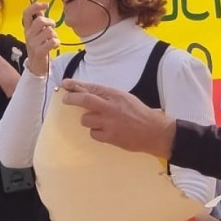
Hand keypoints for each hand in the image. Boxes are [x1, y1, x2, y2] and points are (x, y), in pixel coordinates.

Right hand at [22, 2, 57, 76]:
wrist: (36, 66)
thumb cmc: (38, 47)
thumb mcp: (36, 33)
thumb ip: (38, 21)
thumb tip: (41, 8)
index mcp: (27, 28)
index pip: (27, 13)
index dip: (36, 6)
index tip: (46, 4)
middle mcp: (28, 35)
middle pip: (40, 20)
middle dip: (50, 22)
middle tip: (52, 28)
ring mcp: (33, 43)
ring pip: (49, 31)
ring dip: (55, 35)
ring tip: (52, 40)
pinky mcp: (39, 51)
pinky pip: (53, 41)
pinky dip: (57, 43)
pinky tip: (54, 46)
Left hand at [60, 79, 175, 157]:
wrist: (154, 132)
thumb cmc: (140, 114)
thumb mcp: (125, 98)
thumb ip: (108, 96)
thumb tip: (87, 93)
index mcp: (115, 95)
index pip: (92, 87)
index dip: (76, 85)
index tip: (66, 84)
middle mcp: (111, 107)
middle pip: (84, 99)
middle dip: (71, 98)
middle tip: (66, 99)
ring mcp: (109, 122)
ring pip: (85, 119)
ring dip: (88, 120)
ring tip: (99, 122)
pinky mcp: (109, 136)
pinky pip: (93, 133)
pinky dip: (96, 132)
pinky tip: (106, 132)